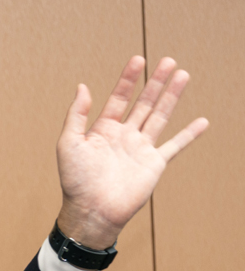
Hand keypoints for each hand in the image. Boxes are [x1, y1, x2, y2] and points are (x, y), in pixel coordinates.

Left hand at [56, 56, 208, 248]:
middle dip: (155, 82)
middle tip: (169, 61)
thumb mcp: (69, 143)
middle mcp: (123, 136)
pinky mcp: (154, 164)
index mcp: (102, 129)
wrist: (92, 210)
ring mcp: (140, 148)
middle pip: (143, 103)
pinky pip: (175, 146)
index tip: (138, 60)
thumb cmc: (75, 180)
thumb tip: (82, 86)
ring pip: (160, 117)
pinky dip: (189, 134)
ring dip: (172, 97)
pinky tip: (202, 121)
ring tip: (183, 76)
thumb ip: (76, 115)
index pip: (118, 98)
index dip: (128, 79)